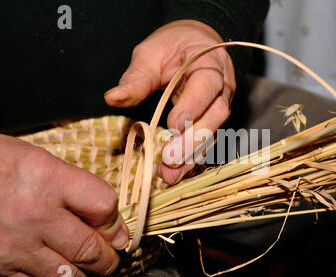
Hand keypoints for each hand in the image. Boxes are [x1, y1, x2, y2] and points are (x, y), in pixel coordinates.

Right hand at [0, 133, 128, 276]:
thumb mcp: (33, 159)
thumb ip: (71, 185)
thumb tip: (103, 216)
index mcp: (47, 178)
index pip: (103, 205)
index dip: (114, 222)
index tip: (115, 230)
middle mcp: (32, 215)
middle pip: (90, 249)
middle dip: (106, 260)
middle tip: (108, 261)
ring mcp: (10, 247)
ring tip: (82, 271)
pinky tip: (38, 273)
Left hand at [104, 19, 235, 184]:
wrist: (195, 43)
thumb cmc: (174, 45)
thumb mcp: (151, 53)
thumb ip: (137, 77)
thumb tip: (113, 98)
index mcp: (209, 62)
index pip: (207, 85)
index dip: (193, 105)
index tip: (174, 124)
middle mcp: (222, 87)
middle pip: (215, 115)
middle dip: (193, 140)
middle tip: (170, 159)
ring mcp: (219, 106)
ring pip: (214, 134)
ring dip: (192, 156)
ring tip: (170, 174)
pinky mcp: (213, 121)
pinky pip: (207, 142)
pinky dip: (191, 159)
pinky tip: (176, 172)